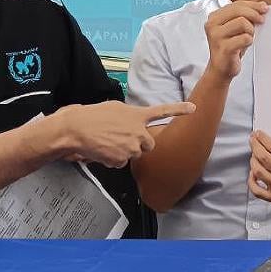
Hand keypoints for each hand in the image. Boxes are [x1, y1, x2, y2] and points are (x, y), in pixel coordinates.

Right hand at [58, 101, 195, 167]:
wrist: (76, 128)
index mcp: (137, 115)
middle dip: (140, 144)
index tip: (194, 109)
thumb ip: (130, 116)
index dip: (179, 110)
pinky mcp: (122, 159)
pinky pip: (121, 163)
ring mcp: (131, 146)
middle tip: (123, 138)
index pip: (163, 111)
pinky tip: (103, 150)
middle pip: (149, 143)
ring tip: (109, 142)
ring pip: (135, 154)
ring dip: (126, 151)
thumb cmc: (92, 116)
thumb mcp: (115, 109)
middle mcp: (138, 131)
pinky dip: (113, 159)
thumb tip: (132, 123)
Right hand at [204, 1, 267, 79]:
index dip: (252, 5)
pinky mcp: (224, 48)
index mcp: (214, 17)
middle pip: (239, 11)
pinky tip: (245, 45)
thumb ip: (243, 15)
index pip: (236, 4)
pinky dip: (249, 41)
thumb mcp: (235, 27)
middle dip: (254, 15)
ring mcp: (216, 36)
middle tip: (261, 21)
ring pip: (243, 23)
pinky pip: (245, 38)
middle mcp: (212, 25)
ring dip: (251, 30)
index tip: (264, 8)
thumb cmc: (230, 46)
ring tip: (248, 37)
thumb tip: (262, 6)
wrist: (222, 68)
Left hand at [248, 130, 270, 206]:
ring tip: (255, 155)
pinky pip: (256, 190)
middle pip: (264, 158)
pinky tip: (254, 172)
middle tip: (252, 140)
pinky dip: (251, 180)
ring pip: (258, 171)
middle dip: (255, 146)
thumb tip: (264, 142)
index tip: (258, 134)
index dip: (262, 138)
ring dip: (253, 160)